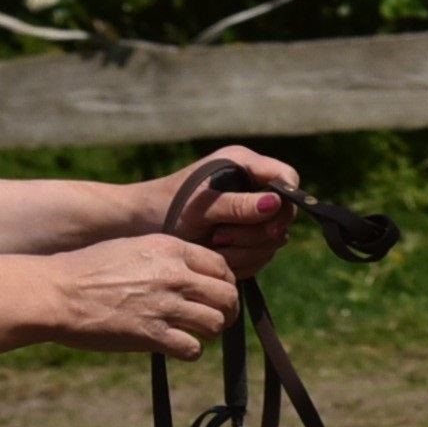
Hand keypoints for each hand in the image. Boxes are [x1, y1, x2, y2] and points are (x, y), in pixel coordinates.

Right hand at [40, 234, 240, 358]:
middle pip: (227, 295)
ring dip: (210, 331)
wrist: (55, 292)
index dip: (224, 283)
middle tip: (217, 318)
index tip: (217, 294)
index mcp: (171, 249)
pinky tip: (177, 348)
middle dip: (227, 309)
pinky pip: (193, 348)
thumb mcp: (132, 248)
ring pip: (216, 322)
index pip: (221, 266)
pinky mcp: (153, 334)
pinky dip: (190, 351)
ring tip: (196, 333)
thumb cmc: (86, 270)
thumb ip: (166, 259)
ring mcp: (166, 306)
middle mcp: (175, 275)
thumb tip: (191, 275)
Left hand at [147, 148, 299, 268]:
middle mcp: (253, 187)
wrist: (141, 227)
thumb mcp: (199, 208)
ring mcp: (251, 214)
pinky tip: (217, 255)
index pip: (286, 177)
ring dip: (245, 250)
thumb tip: (275, 204)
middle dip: (255, 234)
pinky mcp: (246, 237)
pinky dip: (241, 261)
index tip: (269, 225)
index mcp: (243, 166)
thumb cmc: (164, 207)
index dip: (286, 201)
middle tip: (219, 237)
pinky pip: (261, 255)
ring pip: (273, 240)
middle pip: (283, 215)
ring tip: (212, 246)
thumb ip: (237, 206)